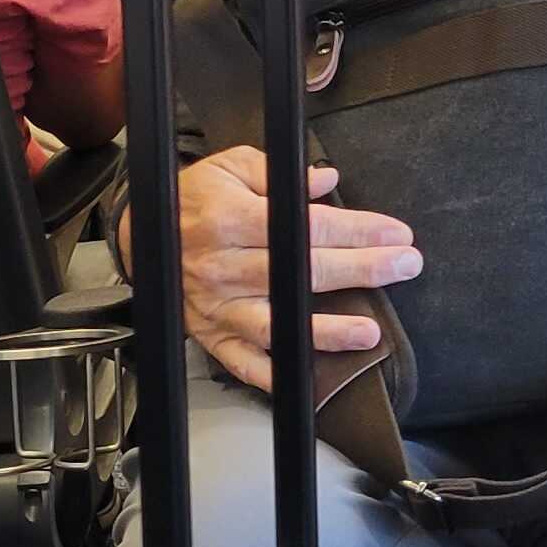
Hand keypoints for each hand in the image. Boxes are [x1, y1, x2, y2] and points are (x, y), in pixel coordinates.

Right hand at [157, 146, 423, 392]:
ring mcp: (217, 305)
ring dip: (325, 332)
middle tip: (404, 267)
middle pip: (302, 271)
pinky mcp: (210, 333)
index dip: (358, 231)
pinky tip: (308, 379)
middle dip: (361, 270)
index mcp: (230, 218)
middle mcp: (224, 266)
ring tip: (369, 333)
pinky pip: (242, 362)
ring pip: (277, 324)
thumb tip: (327, 181)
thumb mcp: (232, 167)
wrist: (142, 232)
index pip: (307, 227)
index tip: (396, 235)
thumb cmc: (195, 197)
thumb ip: (280, 175)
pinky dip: (273, 375)